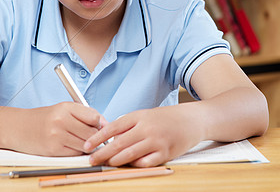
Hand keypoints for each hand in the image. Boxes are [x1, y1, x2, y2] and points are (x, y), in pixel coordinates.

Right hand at [12, 102, 105, 156]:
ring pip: (85, 145)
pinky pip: (75, 153)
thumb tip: (105, 124)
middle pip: (92, 132)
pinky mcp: (53, 149)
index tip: (100, 127)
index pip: (94, 117)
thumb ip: (83, 114)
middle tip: (94, 137)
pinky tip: (72, 146)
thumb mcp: (62, 109)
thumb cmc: (43, 118)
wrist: (18, 127)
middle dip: (96, 137)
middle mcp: (61, 120)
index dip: (101, 123)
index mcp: (65, 107)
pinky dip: (77, 151)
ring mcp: (56, 135)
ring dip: (88, 146)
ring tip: (82, 141)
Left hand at [84, 106, 202, 166]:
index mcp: (139, 116)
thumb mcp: (146, 115)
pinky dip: (135, 165)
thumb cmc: (167, 118)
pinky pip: (145, 163)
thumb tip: (109, 138)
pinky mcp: (165, 153)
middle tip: (92, 160)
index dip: (97, 137)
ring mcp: (156, 141)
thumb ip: (129, 125)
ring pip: (129, 155)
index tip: (87, 146)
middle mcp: (147, 128)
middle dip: (102, 154)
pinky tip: (131, 165)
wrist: (193, 119)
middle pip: (118, 144)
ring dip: (116, 161)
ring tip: (108, 163)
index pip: (113, 127)